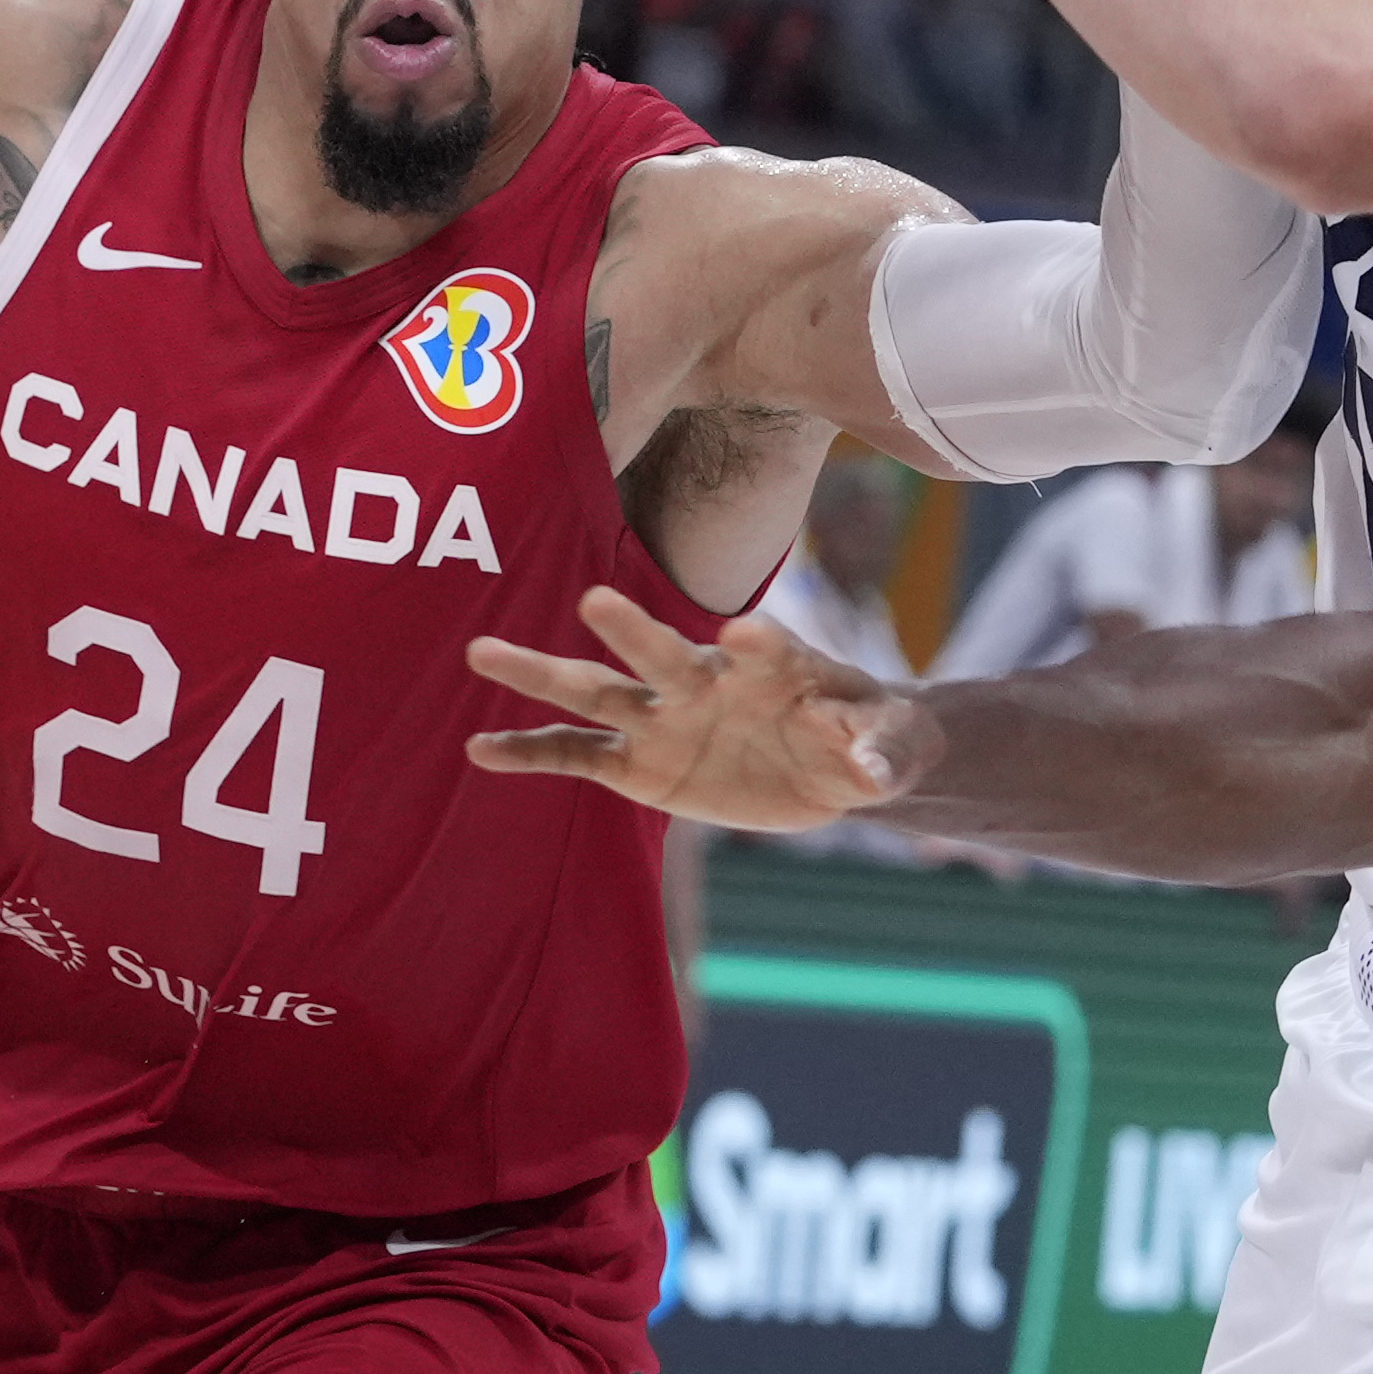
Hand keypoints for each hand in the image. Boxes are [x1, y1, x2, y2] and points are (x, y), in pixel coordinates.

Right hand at [468, 587, 933, 831]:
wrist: (835, 760)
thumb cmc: (870, 734)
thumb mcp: (892, 746)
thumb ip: (881, 753)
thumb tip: (874, 771)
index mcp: (775, 666)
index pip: (766, 648)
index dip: (759, 641)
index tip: (744, 633)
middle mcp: (707, 679)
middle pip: (664, 652)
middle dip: (634, 630)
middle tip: (597, 602)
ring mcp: (667, 718)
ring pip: (599, 691)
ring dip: (543, 671)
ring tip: (482, 652)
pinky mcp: (642, 763)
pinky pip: (579, 756)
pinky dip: (531, 752)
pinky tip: (480, 748)